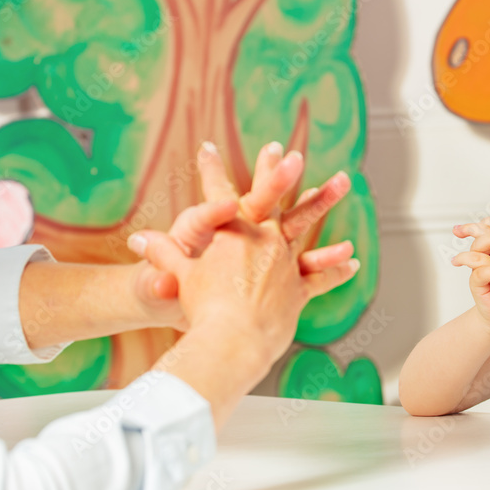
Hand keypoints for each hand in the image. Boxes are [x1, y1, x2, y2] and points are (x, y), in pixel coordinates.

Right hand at [130, 141, 354, 327]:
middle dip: (275, 171)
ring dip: (322, 201)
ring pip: (305, 226)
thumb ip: (162, 254)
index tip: (208, 146)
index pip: (217, 195)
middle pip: (270, 198)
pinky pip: (321, 276)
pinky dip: (337, 268)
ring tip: (341, 180)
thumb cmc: (203, 309)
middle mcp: (263, 241)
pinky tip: (353, 260)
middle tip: (285, 151)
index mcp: (231, 234)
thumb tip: (137, 240)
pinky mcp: (298, 289)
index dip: (211, 170)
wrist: (232, 342)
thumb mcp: (180, 277)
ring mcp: (284, 262)